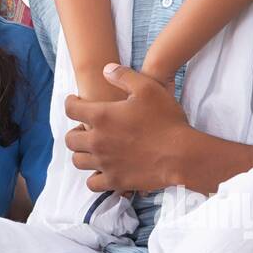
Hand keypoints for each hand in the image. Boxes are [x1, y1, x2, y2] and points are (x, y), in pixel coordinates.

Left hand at [63, 63, 191, 193]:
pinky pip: (93, 183)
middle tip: (86, 129)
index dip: (70, 103)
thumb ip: (123, 76)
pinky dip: (95, 176)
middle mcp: (97, 141)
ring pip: (78, 161)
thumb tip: (105, 69)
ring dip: (82, 153)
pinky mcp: (115, 181)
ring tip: (93, 149)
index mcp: (101, 117)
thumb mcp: (148, 88)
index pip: (71, 109)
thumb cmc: (167, 120)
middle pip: (70, 139)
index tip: (75, 102)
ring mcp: (105, 163)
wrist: (183, 155)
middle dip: (75, 131)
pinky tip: (103, 170)